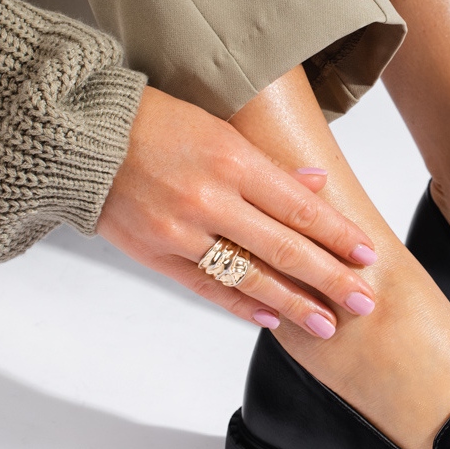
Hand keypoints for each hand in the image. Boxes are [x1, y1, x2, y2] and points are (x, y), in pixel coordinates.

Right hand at [96, 86, 377, 336]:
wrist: (82, 139)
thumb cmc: (156, 123)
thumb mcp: (220, 129)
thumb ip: (268, 164)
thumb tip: (318, 183)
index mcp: (231, 160)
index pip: (299, 206)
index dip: (337, 234)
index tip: (368, 255)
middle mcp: (209, 199)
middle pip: (283, 247)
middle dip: (329, 278)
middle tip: (365, 303)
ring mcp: (180, 231)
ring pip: (249, 276)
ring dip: (293, 304)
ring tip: (327, 325)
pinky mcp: (155, 254)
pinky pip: (207, 288)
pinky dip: (242, 306)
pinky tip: (272, 320)